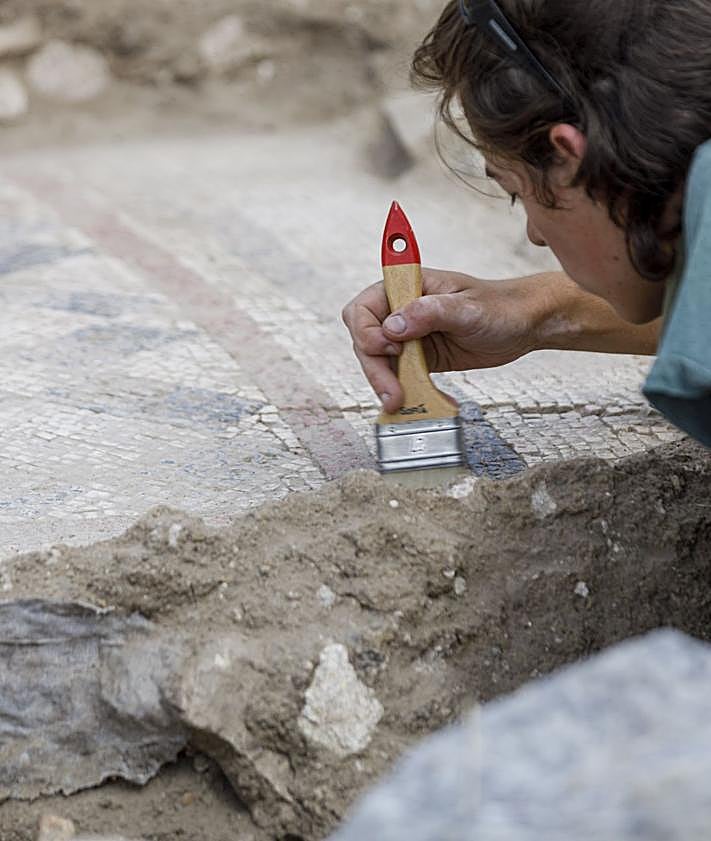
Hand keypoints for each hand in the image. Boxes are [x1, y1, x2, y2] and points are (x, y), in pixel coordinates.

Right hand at [342, 268, 550, 412]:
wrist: (524, 325)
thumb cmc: (500, 306)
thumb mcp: (467, 308)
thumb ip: (429, 312)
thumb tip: (393, 326)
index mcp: (407, 287)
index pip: (364, 308)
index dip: (368, 332)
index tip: (390, 349)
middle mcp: (402, 310)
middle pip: (367, 341)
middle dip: (375, 369)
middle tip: (392, 393)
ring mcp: (410, 336)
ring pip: (379, 364)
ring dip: (388, 385)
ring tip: (403, 404)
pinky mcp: (420, 358)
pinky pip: (401, 377)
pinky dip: (409, 392)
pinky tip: (427, 402)